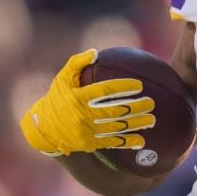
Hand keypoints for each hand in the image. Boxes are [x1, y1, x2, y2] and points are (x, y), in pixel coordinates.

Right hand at [19, 50, 154, 155]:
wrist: (44, 128)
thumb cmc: (57, 98)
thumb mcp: (62, 79)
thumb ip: (77, 64)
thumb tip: (96, 52)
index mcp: (77, 97)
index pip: (104, 91)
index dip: (122, 88)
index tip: (139, 85)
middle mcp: (83, 115)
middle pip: (115, 111)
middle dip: (135, 108)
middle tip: (151, 103)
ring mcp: (88, 131)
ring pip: (117, 128)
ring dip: (136, 125)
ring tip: (152, 120)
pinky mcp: (91, 143)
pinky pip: (112, 143)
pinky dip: (128, 142)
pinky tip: (142, 141)